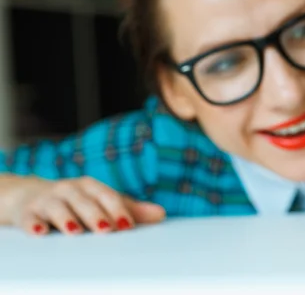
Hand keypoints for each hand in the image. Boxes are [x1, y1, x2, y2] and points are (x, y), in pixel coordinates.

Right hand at [8, 176, 164, 234]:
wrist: (30, 196)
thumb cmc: (76, 201)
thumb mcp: (101, 203)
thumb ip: (130, 210)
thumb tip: (161, 214)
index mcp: (91, 187)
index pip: (107, 196)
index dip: (118, 210)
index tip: (128, 226)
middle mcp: (70, 189)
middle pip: (84, 201)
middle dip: (95, 214)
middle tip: (106, 229)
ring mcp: (48, 199)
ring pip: (58, 207)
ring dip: (66, 218)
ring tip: (74, 231)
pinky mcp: (27, 211)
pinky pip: (29, 218)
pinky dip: (34, 224)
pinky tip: (40, 233)